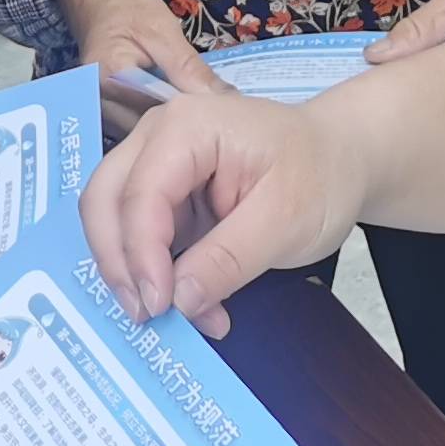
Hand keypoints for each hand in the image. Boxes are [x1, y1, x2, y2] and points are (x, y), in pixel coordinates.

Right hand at [51, 0, 223, 140]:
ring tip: (188, 109)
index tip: (216, 109)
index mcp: (114, 80)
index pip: (160, 112)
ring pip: (140, 131)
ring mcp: (98, 109)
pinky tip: (168, 105)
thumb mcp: (164, 31)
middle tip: (206, 111)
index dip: (190, 113)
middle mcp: (99, 101)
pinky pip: (132, 124)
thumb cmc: (128, 10)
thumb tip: (225, 98)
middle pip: (147, 129)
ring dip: (165, 123)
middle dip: (177, 124)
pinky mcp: (104, 111)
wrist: (95, 1)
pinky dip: (152, 117)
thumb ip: (190, 69)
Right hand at [80, 87, 361, 337]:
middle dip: (119, 262)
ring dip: (136, 274)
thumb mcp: (286, 221)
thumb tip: (177, 300)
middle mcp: (157, 138)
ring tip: (180, 317)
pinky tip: (193, 304)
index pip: (140, 193)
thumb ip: (228, 259)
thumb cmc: (320, 174)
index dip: (141, 255)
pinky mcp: (164, 196)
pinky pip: (141, 237)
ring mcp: (156, 165)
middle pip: (104, 201)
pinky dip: (156, 274)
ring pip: (114, 222)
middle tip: (147, 316)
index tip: (159, 307)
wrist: (339, 160)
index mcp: (187, 128)